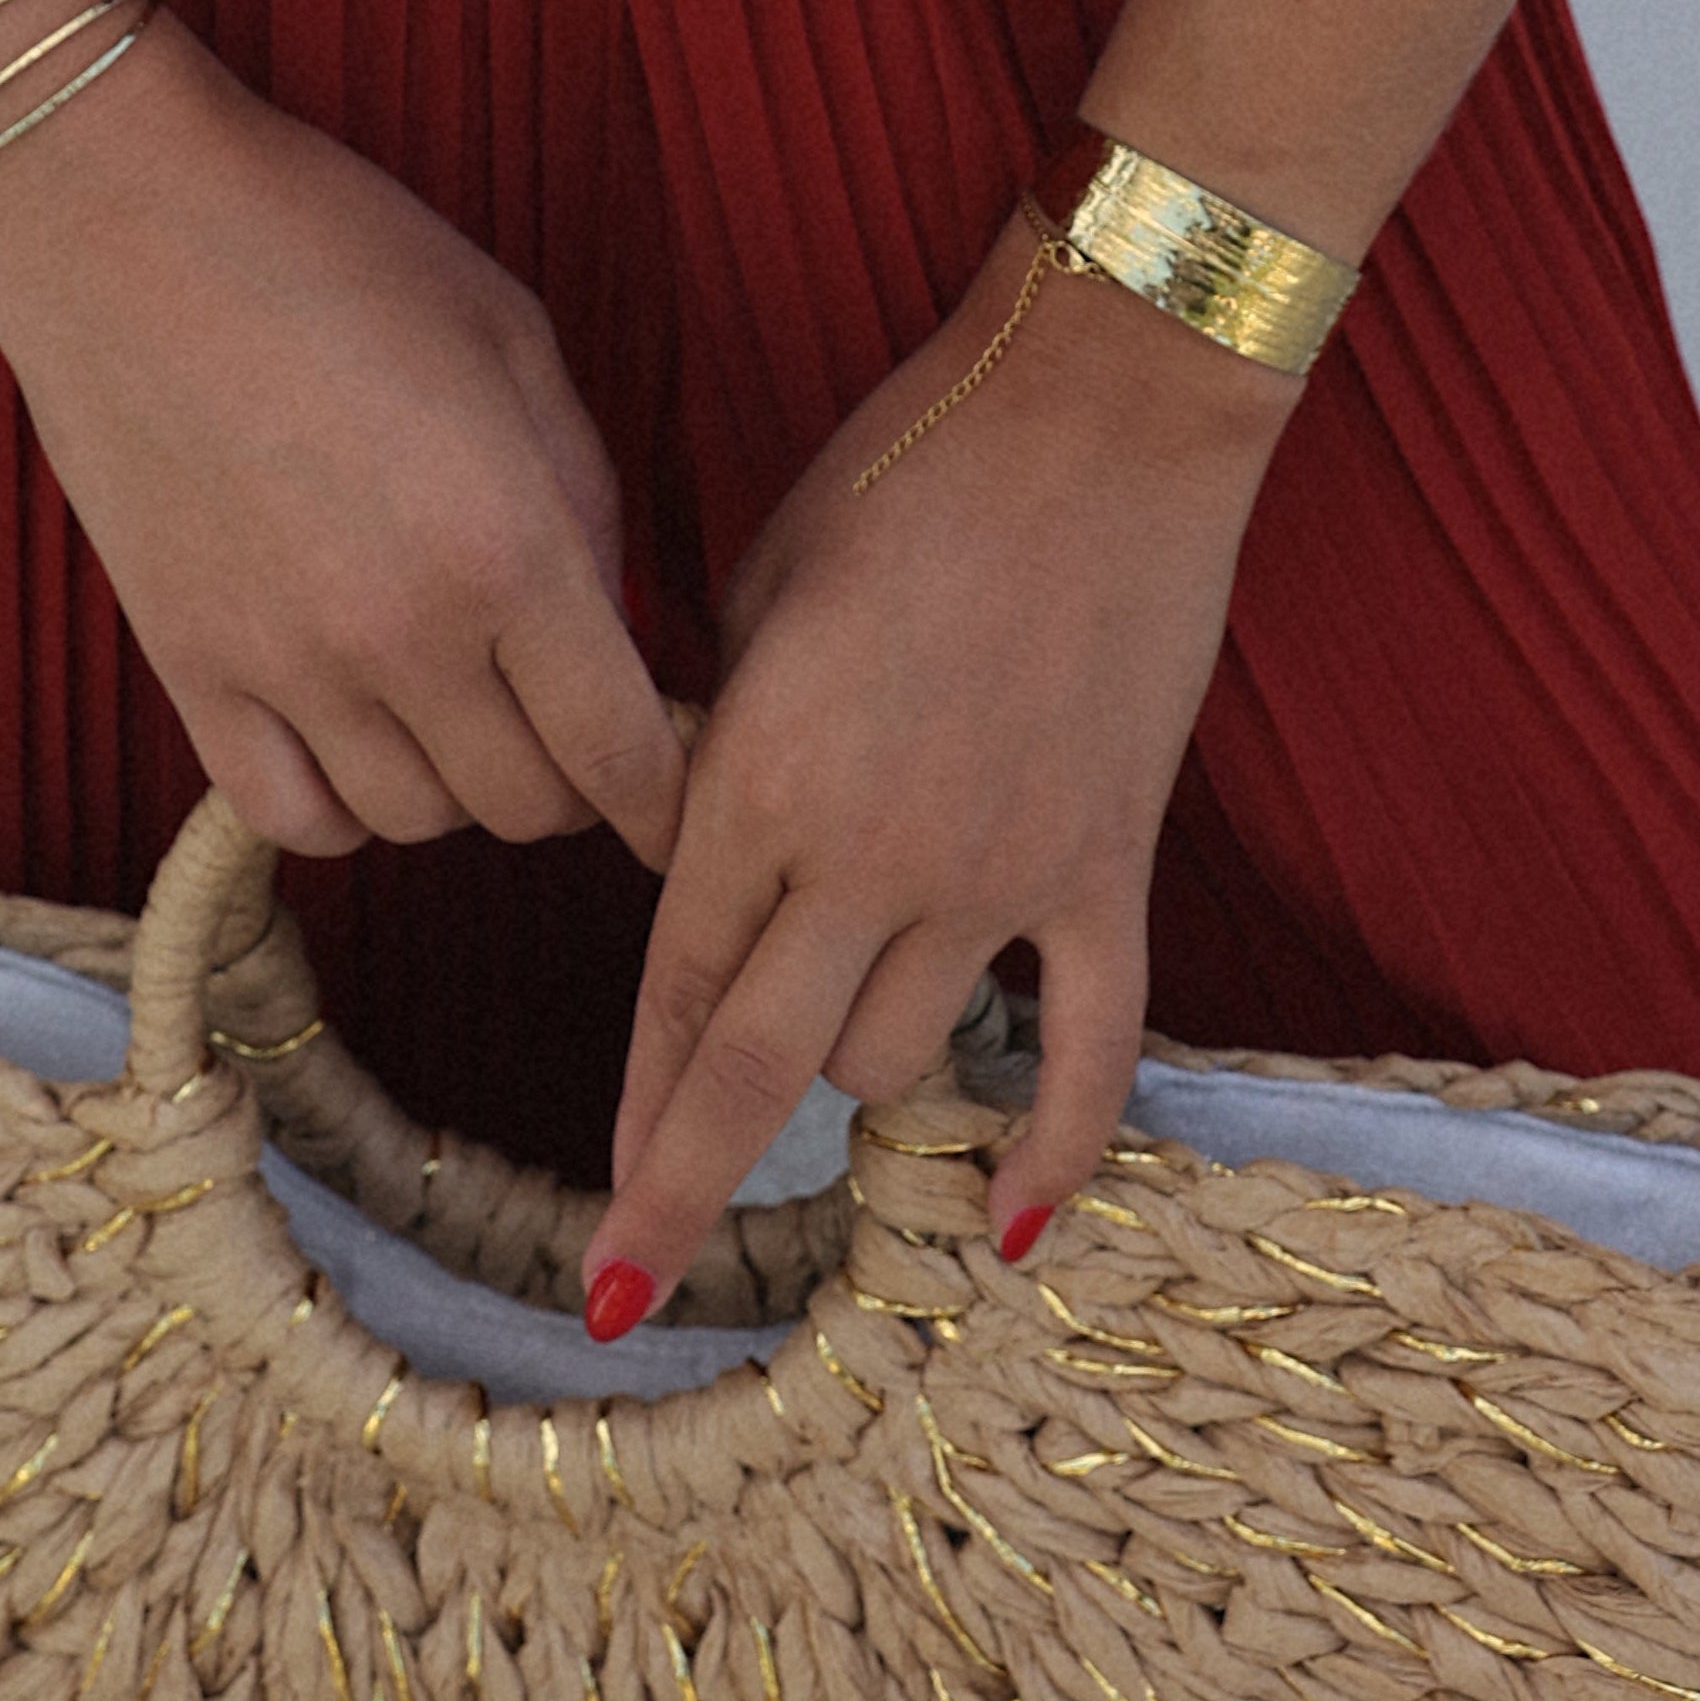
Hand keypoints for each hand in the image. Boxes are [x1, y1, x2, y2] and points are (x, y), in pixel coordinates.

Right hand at [0, 10, 689, 873]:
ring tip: (458, 697)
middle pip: (526, 804)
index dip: (666, 796)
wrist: (122, 215)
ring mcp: (285, 666)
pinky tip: (357, 729)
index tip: (674, 792)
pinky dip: (342, 801)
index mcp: (506, 546)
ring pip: (414, 822)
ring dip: (458, 779)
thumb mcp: (511, 336)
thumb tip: (609, 621)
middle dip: (572, 773)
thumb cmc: (333, 244)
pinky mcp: (187, 668)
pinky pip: (291, 818)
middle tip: (565, 706)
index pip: (622, 754)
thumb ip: (582, 493)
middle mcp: (403, 636)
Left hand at [578, 218, 1293, 1327]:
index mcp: (758, 778)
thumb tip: (706, 848)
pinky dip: (1052, 1149)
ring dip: (852, 1064)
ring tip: (841, 1023)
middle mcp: (866, 854)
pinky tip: (1006, 1228)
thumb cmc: (903, 468)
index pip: (672, 991)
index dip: (630, 1120)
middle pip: (758, 1072)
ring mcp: (995, 873)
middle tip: (630, 1290)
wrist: (1096, 410)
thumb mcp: (758, 591)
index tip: (597, 1234)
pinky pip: (1085, 1049)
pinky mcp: (1102, 864)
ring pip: (896, 1059)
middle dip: (683, 1190)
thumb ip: (724, 743)